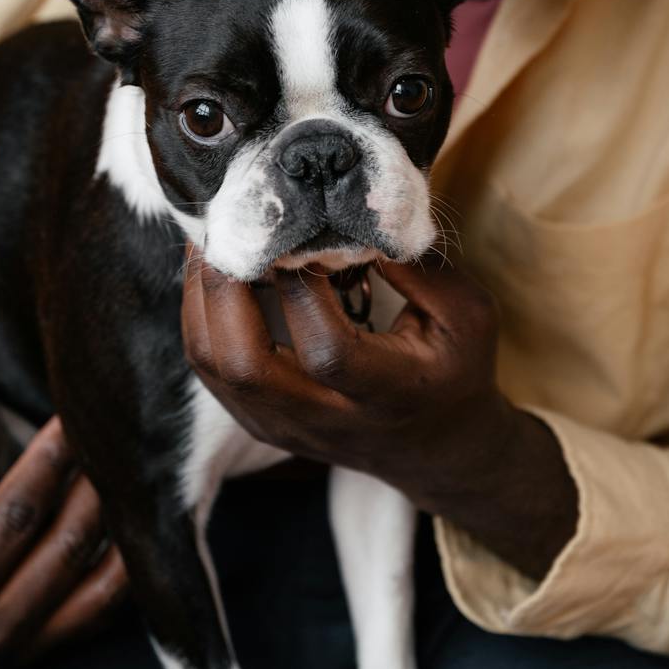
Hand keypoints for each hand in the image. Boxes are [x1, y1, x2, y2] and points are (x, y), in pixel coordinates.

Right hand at [0, 383, 127, 668]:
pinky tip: (138, 528)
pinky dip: (125, 573)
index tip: (74, 414)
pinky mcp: (35, 659)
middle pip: (69, 543)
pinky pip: (99, 614)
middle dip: (97, 483)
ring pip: (99, 583)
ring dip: (123, 526)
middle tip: (119, 434)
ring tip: (139, 474)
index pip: (18, 510)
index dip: (51, 458)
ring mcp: (19, 649)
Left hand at [182, 251, 577, 578]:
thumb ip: (417, 268)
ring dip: (202, 300)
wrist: (438, 449)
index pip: (327, 350)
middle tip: (227, 231)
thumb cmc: (455, 370)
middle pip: (246, 367)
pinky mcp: (262, 424)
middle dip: (225, 290)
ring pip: (216, 369)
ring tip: (211, 245)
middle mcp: (326, 419)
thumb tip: (353, 219)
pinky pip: (211, 373)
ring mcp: (286, 427)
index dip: (301, 289)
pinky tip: (216, 279)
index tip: (296, 236)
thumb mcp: (467, 314)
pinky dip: (203, 319)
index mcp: (386, 393)